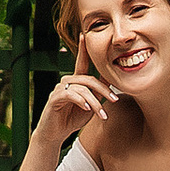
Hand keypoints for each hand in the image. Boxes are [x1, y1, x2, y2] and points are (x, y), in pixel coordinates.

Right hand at [31, 47, 115, 162]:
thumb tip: (111, 82)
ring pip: (83, 89)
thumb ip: (98, 94)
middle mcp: (66, 82)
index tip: (84, 36)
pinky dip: (81, 101)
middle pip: (89, 79)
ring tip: (102, 115)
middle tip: (114, 100)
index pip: (81, 63)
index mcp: (75, 81)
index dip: (83, 50)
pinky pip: (71, 95)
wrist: (55, 135)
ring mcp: (59, 89)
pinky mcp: (55, 98)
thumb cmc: (72, 119)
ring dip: (95, 103)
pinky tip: (87, 109)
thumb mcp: (90, 106)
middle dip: (104, 90)